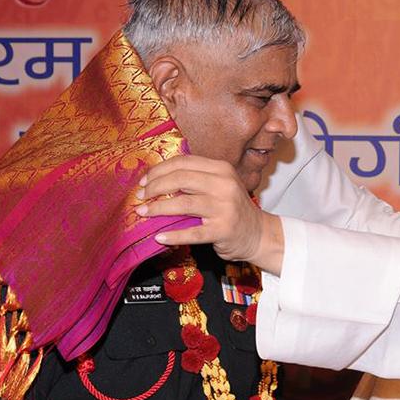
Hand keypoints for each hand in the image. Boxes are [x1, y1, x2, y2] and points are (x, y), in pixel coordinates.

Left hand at [137, 155, 284, 272]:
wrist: (258, 233)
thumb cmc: (232, 209)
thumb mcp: (219, 185)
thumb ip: (195, 179)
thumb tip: (156, 180)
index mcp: (221, 169)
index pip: (183, 162)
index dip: (159, 170)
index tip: (144, 181)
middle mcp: (224, 185)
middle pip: (180, 179)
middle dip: (154, 187)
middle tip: (141, 197)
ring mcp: (225, 208)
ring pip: (183, 204)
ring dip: (158, 208)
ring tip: (143, 213)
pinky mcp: (223, 230)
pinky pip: (192, 233)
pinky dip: (173, 236)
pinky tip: (159, 237)